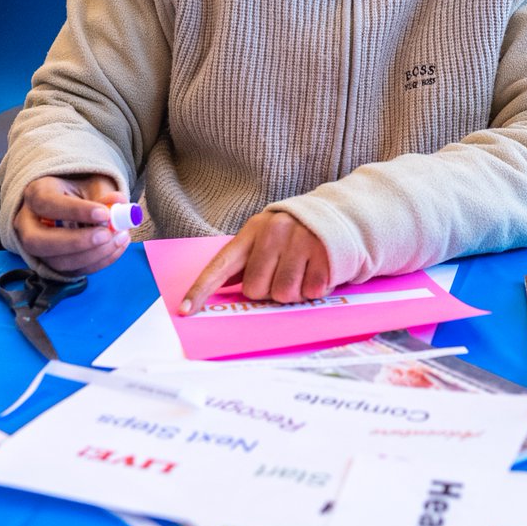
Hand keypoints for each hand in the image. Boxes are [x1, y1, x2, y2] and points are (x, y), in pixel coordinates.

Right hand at [13, 174, 129, 276]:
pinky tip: (117, 247)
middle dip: (75, 242)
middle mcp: (28, 223)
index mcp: (36, 194)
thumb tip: (118, 201)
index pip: (46, 203)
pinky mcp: (53, 264)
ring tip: (118, 238)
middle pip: (37, 241)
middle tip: (106, 235)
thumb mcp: (93, 183)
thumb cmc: (82, 192)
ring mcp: (39, 248)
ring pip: (56, 262)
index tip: (104, 214)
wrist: (76, 203)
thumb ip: (104, 193)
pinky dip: (99, 262)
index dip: (74, 211)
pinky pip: (73, 271)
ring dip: (92, 255)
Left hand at [178, 211, 329, 313]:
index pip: (221, 264)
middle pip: (256, 289)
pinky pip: (311, 291)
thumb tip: (219, 286)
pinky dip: (316, 289)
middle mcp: (274, 232)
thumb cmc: (296, 233)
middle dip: (269, 290)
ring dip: (294, 292)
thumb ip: (245, 260)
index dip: (201, 289)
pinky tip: (319, 271)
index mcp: (253, 230)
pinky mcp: (325, 253)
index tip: (185, 310)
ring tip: (303, 272)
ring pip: (283, 294)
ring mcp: (301, 240)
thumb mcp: (266, 237)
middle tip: (284, 273)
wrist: (341, 214)